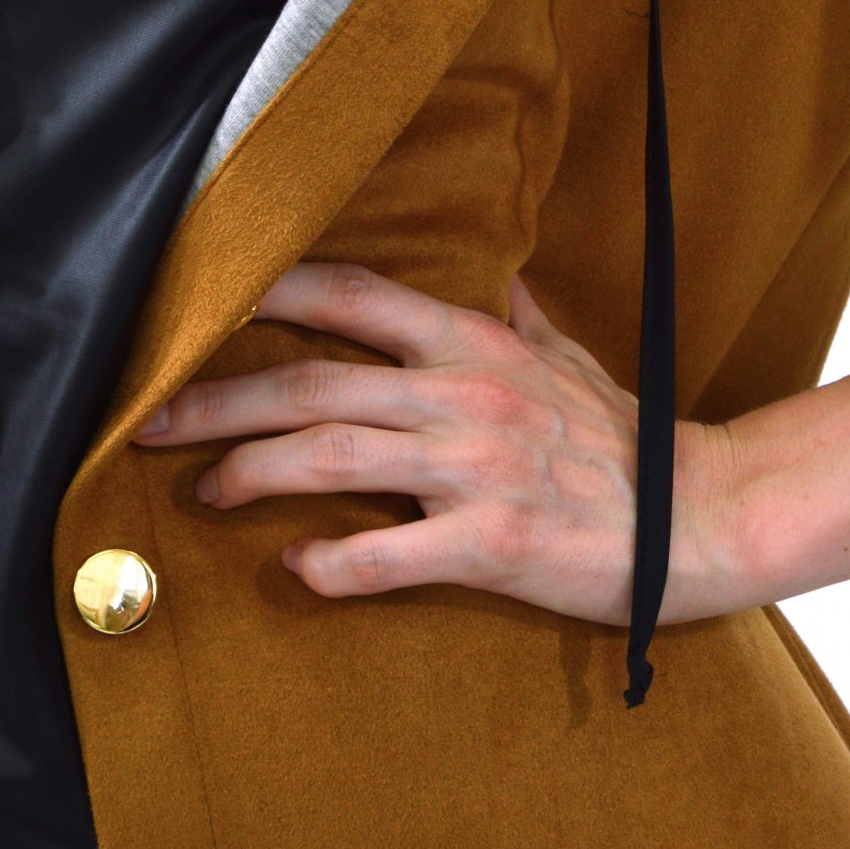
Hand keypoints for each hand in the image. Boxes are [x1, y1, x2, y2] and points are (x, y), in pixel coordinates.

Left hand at [132, 263, 743, 622]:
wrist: (699, 516)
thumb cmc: (630, 441)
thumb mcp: (571, 359)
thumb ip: (520, 319)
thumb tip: (498, 278)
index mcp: (475, 345)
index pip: (351, 297)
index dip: (267, 292)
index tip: (199, 304)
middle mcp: (466, 395)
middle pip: (310, 384)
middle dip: (215, 400)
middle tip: (150, 421)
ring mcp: (476, 468)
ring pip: (330, 459)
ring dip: (250, 473)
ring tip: (206, 491)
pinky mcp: (490, 542)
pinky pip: (385, 553)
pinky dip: (329, 564)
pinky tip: (294, 570)